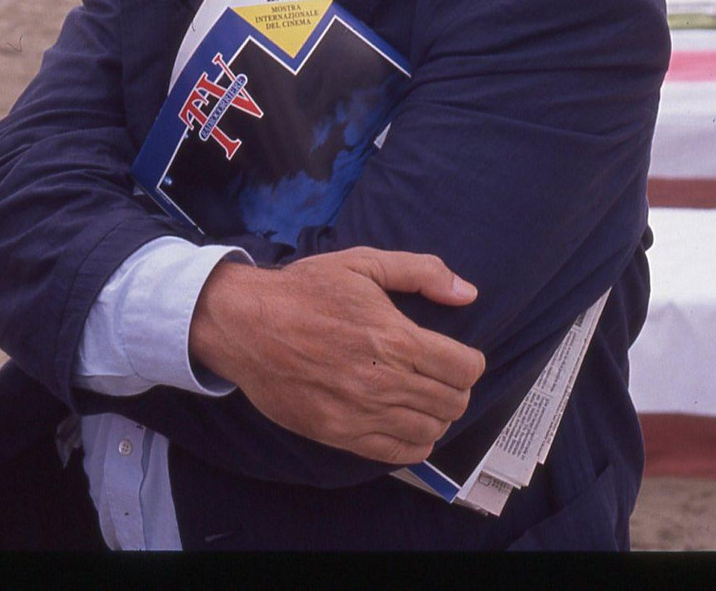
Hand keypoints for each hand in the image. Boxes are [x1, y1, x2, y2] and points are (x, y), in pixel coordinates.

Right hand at [188, 246, 484, 465]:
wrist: (246, 325)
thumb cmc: (305, 290)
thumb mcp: (363, 263)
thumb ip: (420, 271)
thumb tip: (467, 292)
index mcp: (394, 337)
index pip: (463, 368)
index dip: (470, 361)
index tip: (458, 354)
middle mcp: (383, 381)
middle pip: (452, 402)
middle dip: (456, 387)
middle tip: (440, 373)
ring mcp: (361, 413)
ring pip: (430, 431)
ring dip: (437, 415)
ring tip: (423, 396)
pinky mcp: (340, 435)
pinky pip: (399, 453)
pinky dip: (414, 441)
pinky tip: (405, 420)